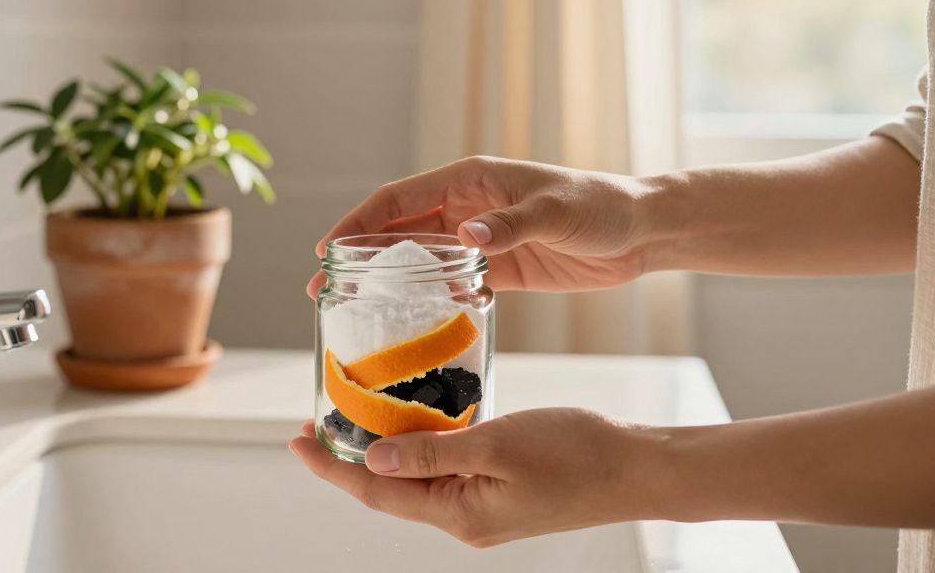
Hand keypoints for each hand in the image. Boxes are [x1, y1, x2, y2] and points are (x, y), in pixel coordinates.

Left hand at [288, 409, 663, 546]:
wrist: (638, 468)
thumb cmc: (577, 455)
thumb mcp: (497, 444)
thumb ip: (432, 451)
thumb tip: (374, 457)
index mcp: (459, 513)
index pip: (376, 491)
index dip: (331, 466)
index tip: (297, 440)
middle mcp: (464, 518)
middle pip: (390, 489)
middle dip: (350, 457)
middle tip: (318, 420)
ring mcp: (483, 507)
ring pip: (417, 478)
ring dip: (386, 450)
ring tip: (356, 416)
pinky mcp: (500, 491)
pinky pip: (446, 470)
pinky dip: (423, 446)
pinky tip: (415, 421)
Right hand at [307, 156, 651, 297]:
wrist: (641, 231)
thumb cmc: (600, 207)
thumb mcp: (556, 213)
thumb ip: (511, 224)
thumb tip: (467, 235)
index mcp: (470, 180)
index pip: (399, 198)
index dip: (359, 222)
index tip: (326, 249)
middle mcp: (466, 206)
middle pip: (398, 230)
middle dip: (357, 256)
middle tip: (321, 290)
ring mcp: (479, 238)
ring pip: (418, 259)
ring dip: (384, 281)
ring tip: (349, 310)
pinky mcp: (498, 269)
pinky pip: (450, 283)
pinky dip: (425, 299)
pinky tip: (405, 324)